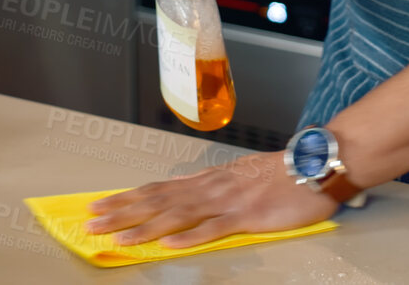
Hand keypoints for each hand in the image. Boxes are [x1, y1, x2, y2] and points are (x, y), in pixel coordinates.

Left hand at [83, 151, 338, 247]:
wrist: (316, 164)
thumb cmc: (283, 173)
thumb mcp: (241, 176)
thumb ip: (214, 188)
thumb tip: (186, 195)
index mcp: (209, 179)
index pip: (159, 188)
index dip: (127, 197)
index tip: (99, 205)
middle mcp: (211, 187)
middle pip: (158, 200)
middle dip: (122, 212)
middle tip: (91, 223)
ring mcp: (228, 201)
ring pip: (177, 214)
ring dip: (145, 227)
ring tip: (118, 239)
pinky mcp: (248, 216)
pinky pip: (214, 228)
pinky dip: (189, 237)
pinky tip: (169, 244)